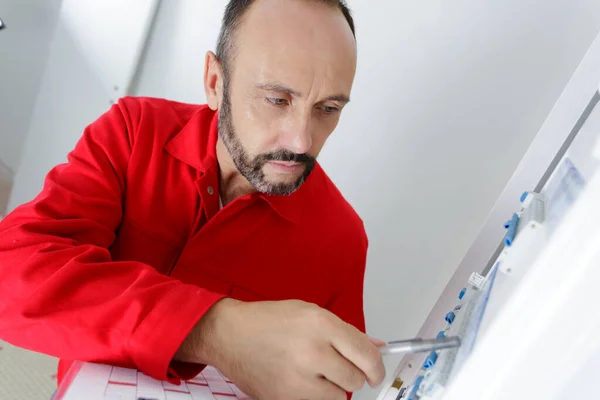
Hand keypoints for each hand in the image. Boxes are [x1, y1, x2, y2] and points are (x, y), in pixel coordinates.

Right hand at [185, 298, 384, 399]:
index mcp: (321, 325)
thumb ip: (345, 332)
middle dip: (353, 375)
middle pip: (356, 379)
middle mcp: (312, 351)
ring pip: (340, 397)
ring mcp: (298, 379)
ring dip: (334, 388)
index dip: (377, 367)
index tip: (375, 372)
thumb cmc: (268, 321)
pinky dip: (316, 397)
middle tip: (339, 368)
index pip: (366, 354)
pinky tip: (302, 382)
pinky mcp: (285, 398)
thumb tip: (376, 346)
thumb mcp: (309, 313)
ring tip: (315, 373)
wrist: (229, 335)